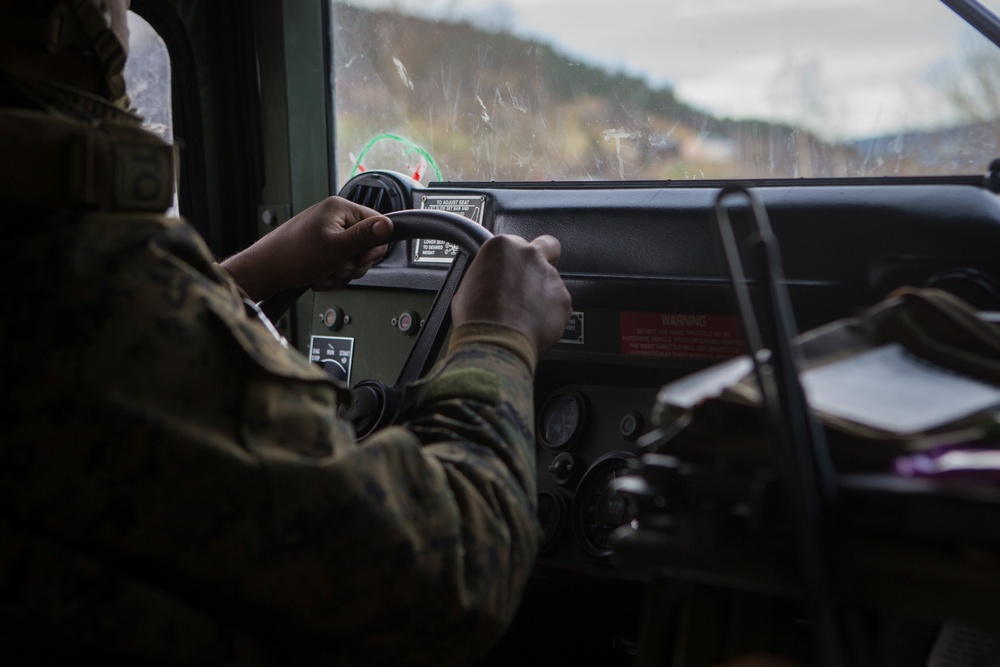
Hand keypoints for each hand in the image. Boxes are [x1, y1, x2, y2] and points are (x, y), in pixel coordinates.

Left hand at [220, 197, 392, 300]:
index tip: (359, 259)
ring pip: (353, 257)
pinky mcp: (321, 246)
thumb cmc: (294, 256)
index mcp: (340, 209)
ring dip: (341, 272)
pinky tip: (319, 276)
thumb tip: (389, 225)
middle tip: (338, 267)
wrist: (265, 271)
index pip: (376, 223)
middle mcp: (334, 217)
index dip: (372, 247)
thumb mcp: (336, 248)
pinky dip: (332, 274)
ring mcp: (327, 232)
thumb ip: (364, 236)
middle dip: (353, 264)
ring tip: (325, 273)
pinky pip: (339, 263)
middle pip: (366, 244)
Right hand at [452, 235, 571, 355]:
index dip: (511, 259)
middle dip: (543, 256)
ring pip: (552, 279)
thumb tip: (490, 279)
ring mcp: (550, 276)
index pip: (514, 242)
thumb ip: (487, 272)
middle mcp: (530, 256)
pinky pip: (559, 302)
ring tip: (526, 312)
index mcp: (503, 246)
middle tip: (530, 276)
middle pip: (547, 245)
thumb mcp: (467, 285)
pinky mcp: (564, 299)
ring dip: (542, 291)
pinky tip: (534, 322)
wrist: (495, 342)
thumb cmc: (477, 318)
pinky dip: (550, 311)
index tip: (508, 270)